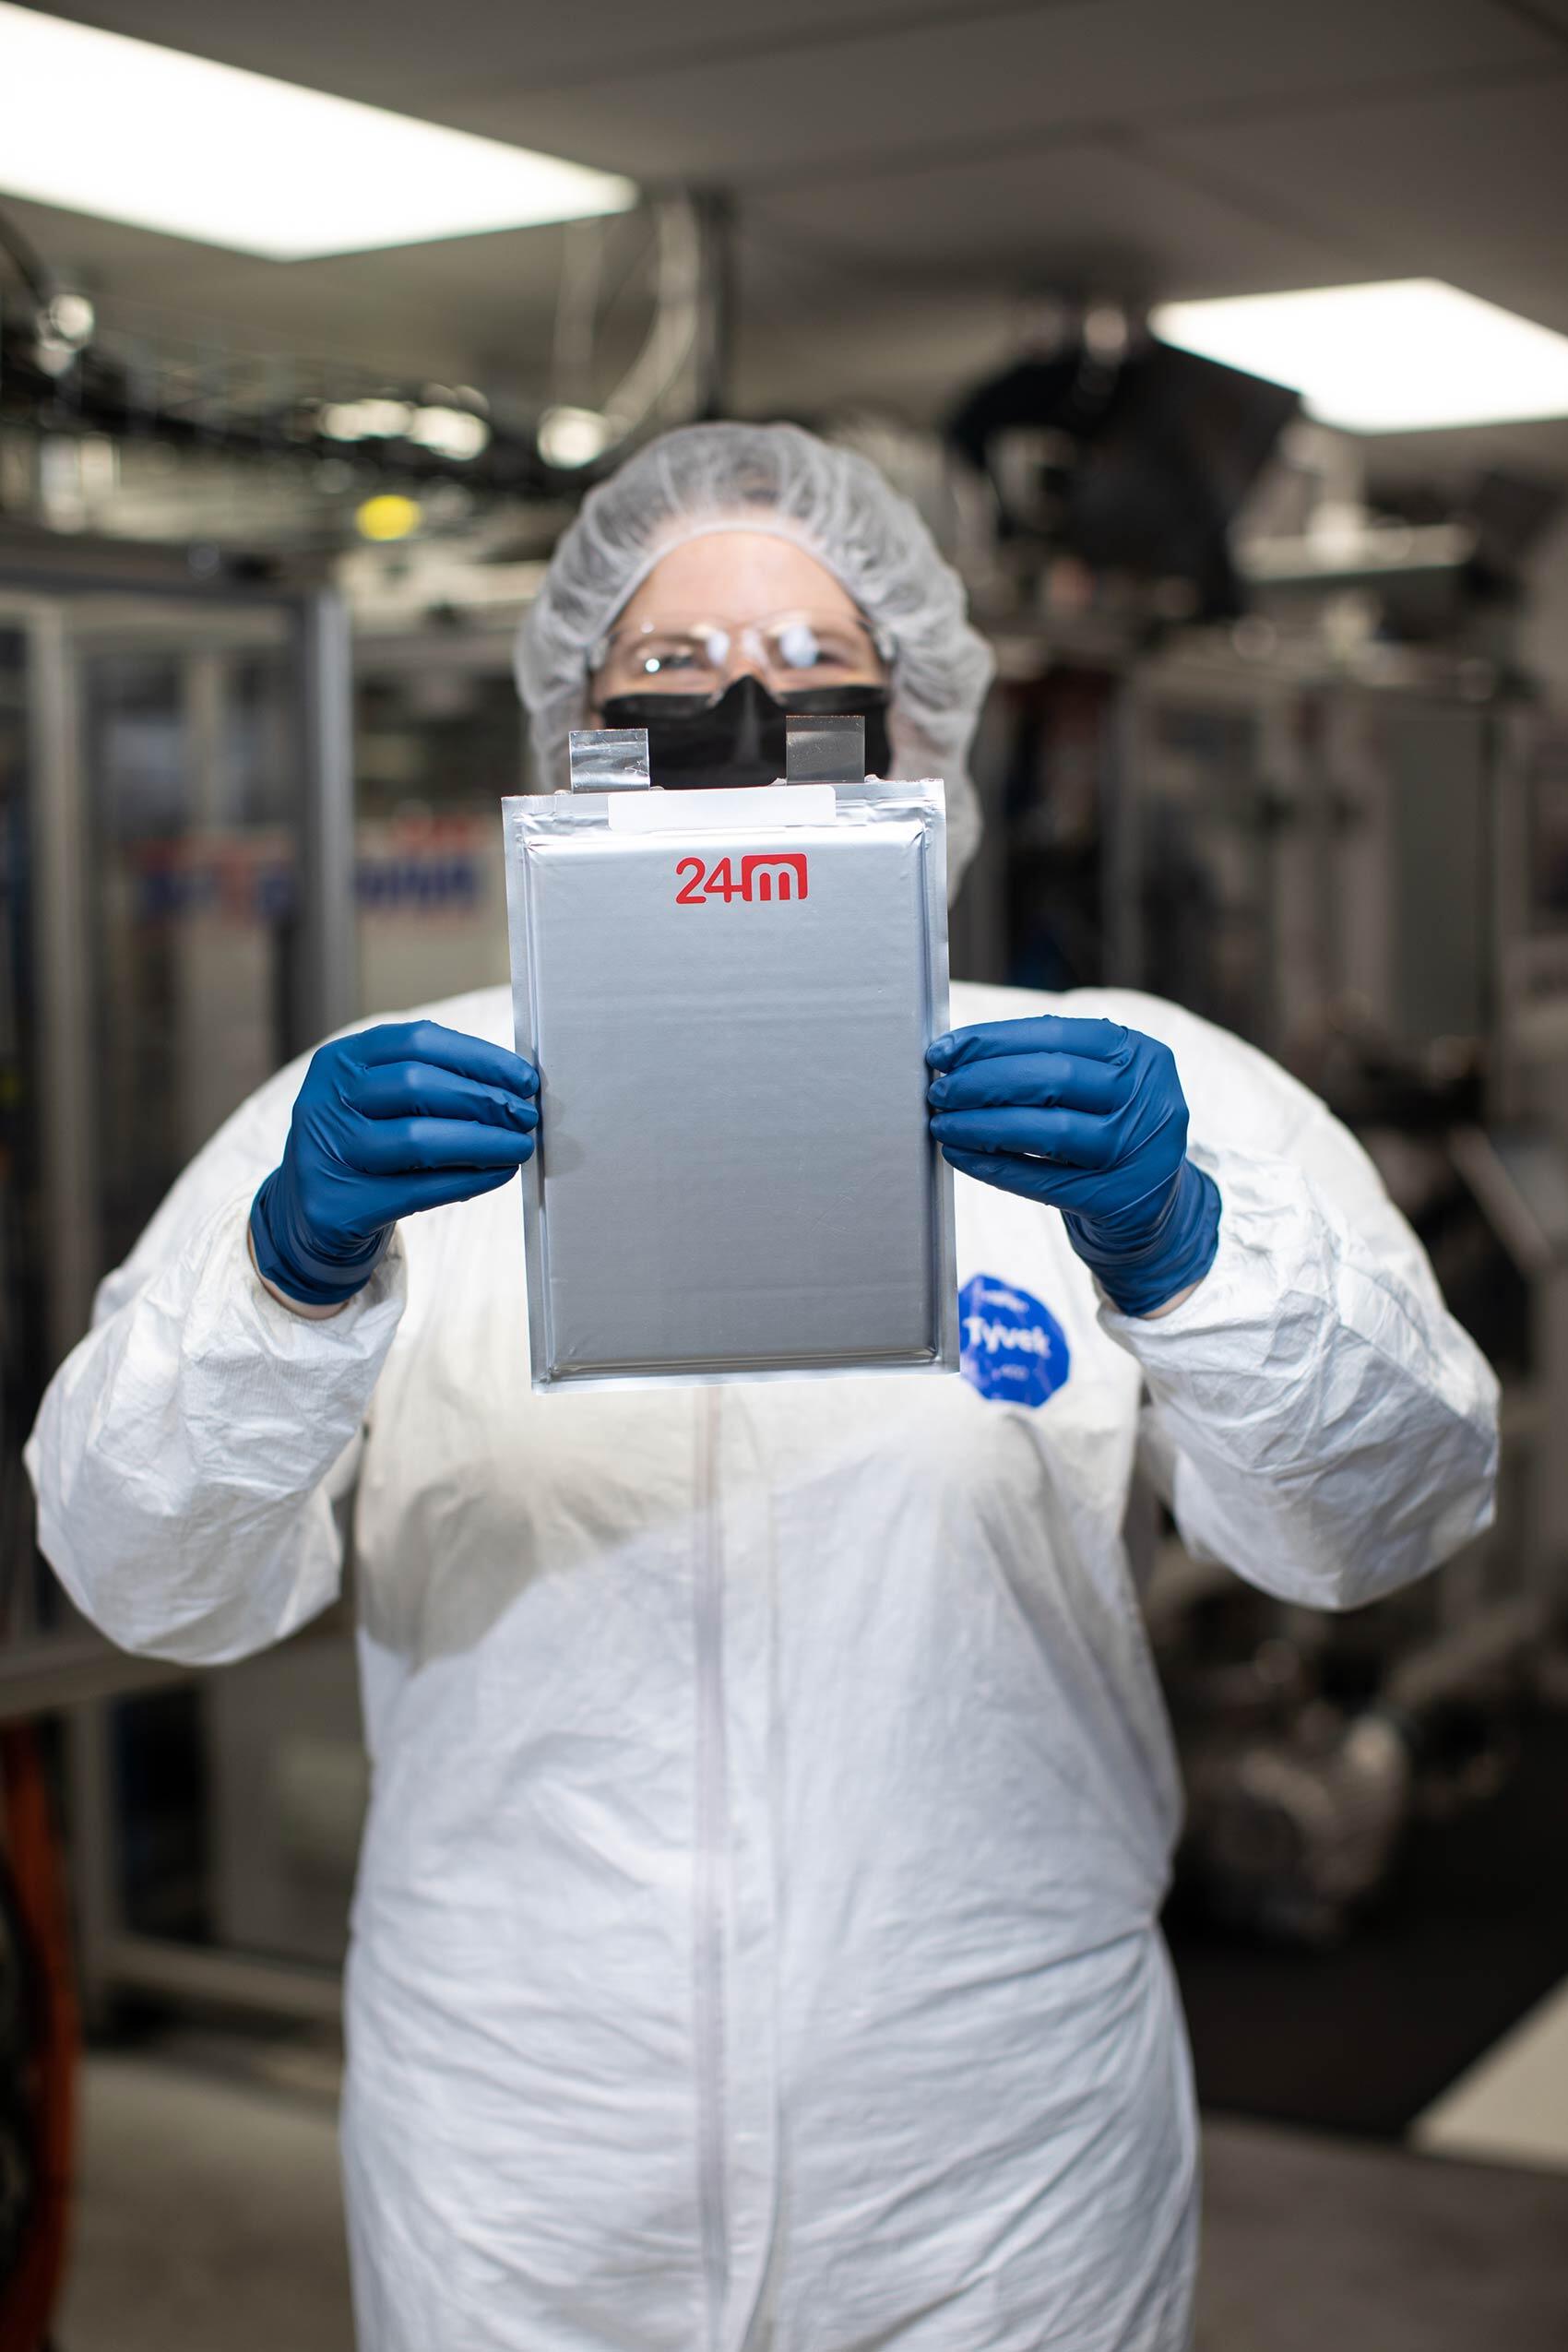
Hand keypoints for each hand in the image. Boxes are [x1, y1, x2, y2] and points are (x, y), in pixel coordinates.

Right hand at [250, 1021, 538, 1306]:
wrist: (310, 1210)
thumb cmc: (364, 1142)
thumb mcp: (381, 1097)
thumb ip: (434, 1079)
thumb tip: (514, 1084)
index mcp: (340, 1059)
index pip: (417, 1041)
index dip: (479, 1057)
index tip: (524, 1079)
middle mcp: (325, 1100)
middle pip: (418, 1086)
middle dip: (485, 1100)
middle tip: (527, 1116)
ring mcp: (327, 1153)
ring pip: (419, 1141)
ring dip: (483, 1142)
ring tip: (520, 1147)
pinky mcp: (338, 1204)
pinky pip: (417, 1190)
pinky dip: (467, 1180)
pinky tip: (498, 1173)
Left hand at [926, 1015, 1220, 1315]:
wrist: (1153, 1203)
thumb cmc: (1109, 1128)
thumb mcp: (1100, 1083)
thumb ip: (1046, 1060)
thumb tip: (959, 1054)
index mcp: (1139, 1054)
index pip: (1056, 1033)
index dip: (991, 1040)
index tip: (943, 1052)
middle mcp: (1147, 1098)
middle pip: (1053, 1078)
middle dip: (983, 1081)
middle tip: (939, 1091)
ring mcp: (1136, 1151)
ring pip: (1048, 1131)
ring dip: (982, 1126)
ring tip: (942, 1123)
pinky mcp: (1118, 1199)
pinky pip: (1043, 1181)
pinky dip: (994, 1167)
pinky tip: (961, 1154)